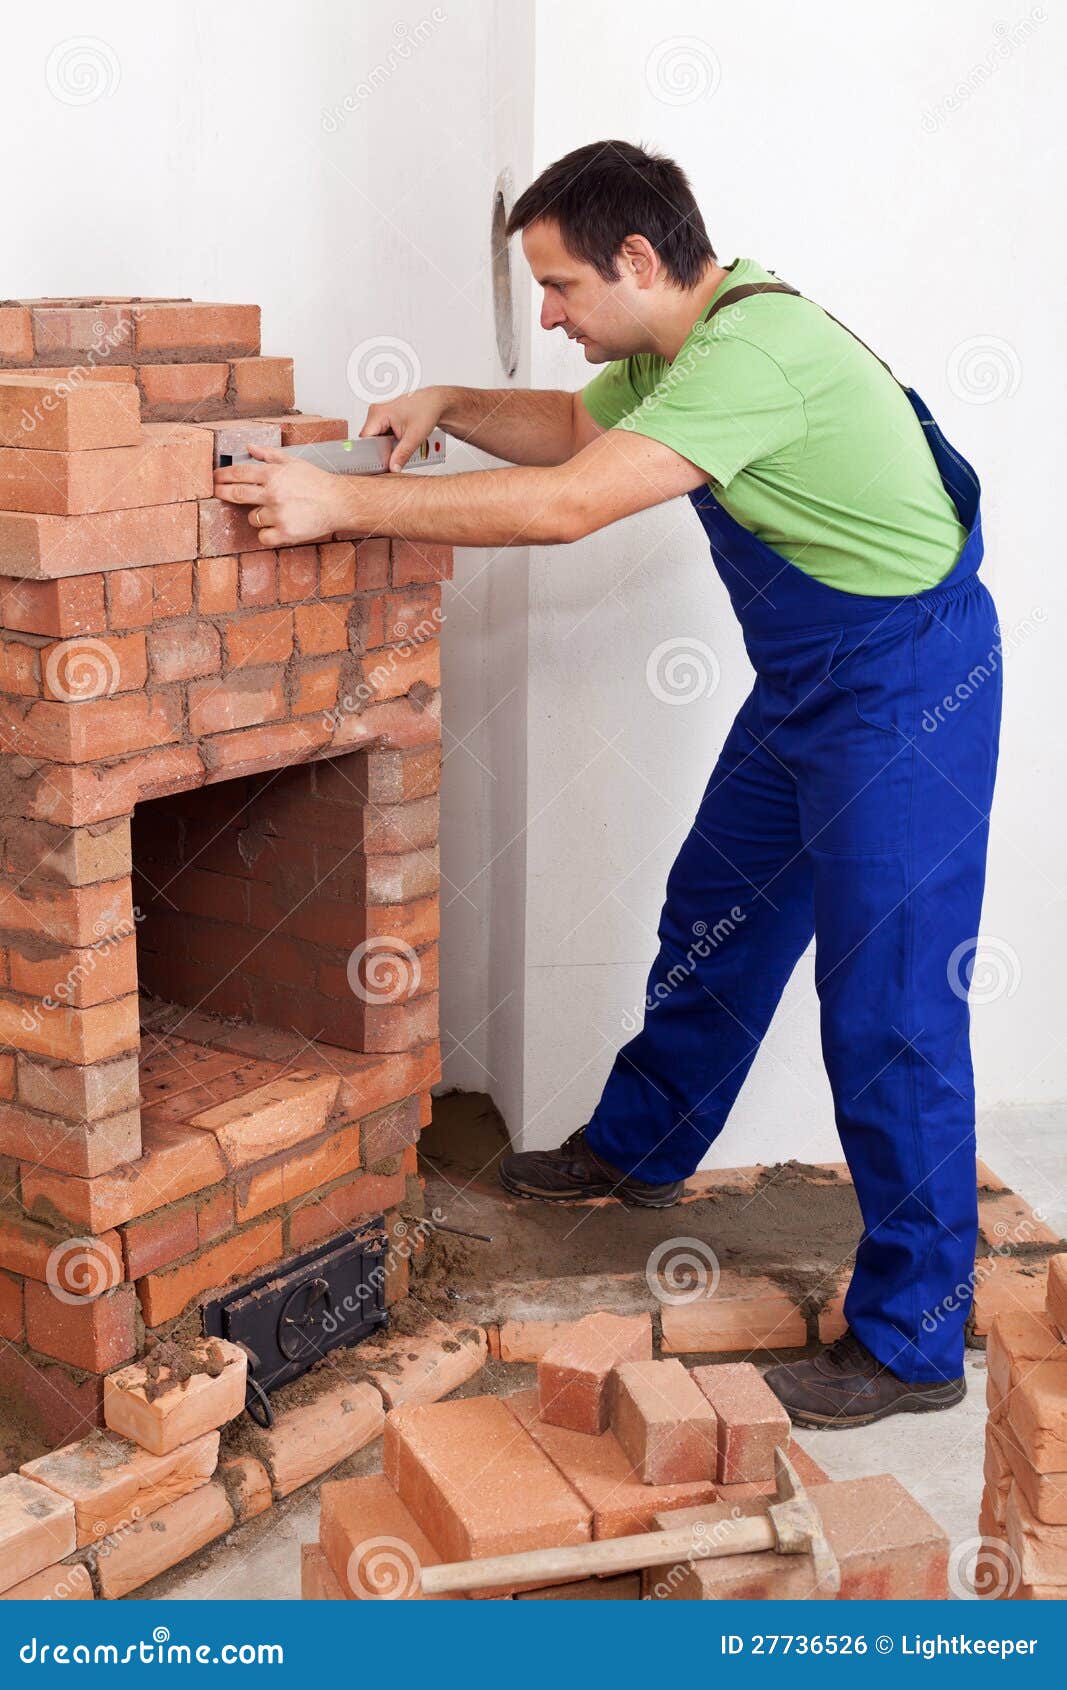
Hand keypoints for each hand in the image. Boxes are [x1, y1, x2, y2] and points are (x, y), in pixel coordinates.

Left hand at [213, 445, 346, 544]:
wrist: (338, 503)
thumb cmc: (317, 482)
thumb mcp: (293, 462)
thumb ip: (268, 455)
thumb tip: (248, 447)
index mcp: (273, 474)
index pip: (239, 473)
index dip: (222, 475)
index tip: (214, 478)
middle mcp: (273, 494)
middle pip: (236, 494)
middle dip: (221, 492)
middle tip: (216, 492)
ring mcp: (278, 514)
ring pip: (252, 518)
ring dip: (256, 515)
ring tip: (272, 512)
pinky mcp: (285, 533)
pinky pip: (263, 536)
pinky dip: (266, 533)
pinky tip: (276, 527)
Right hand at [361, 387, 445, 470]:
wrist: (436, 402)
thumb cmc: (427, 409)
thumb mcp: (414, 437)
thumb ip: (402, 455)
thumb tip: (393, 468)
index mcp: (377, 413)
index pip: (365, 440)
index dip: (372, 454)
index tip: (381, 464)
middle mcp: (376, 412)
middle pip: (371, 440)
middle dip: (382, 451)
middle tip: (395, 457)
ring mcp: (380, 415)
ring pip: (377, 438)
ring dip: (387, 447)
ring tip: (402, 447)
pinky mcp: (386, 419)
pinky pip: (383, 435)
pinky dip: (391, 442)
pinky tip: (401, 442)